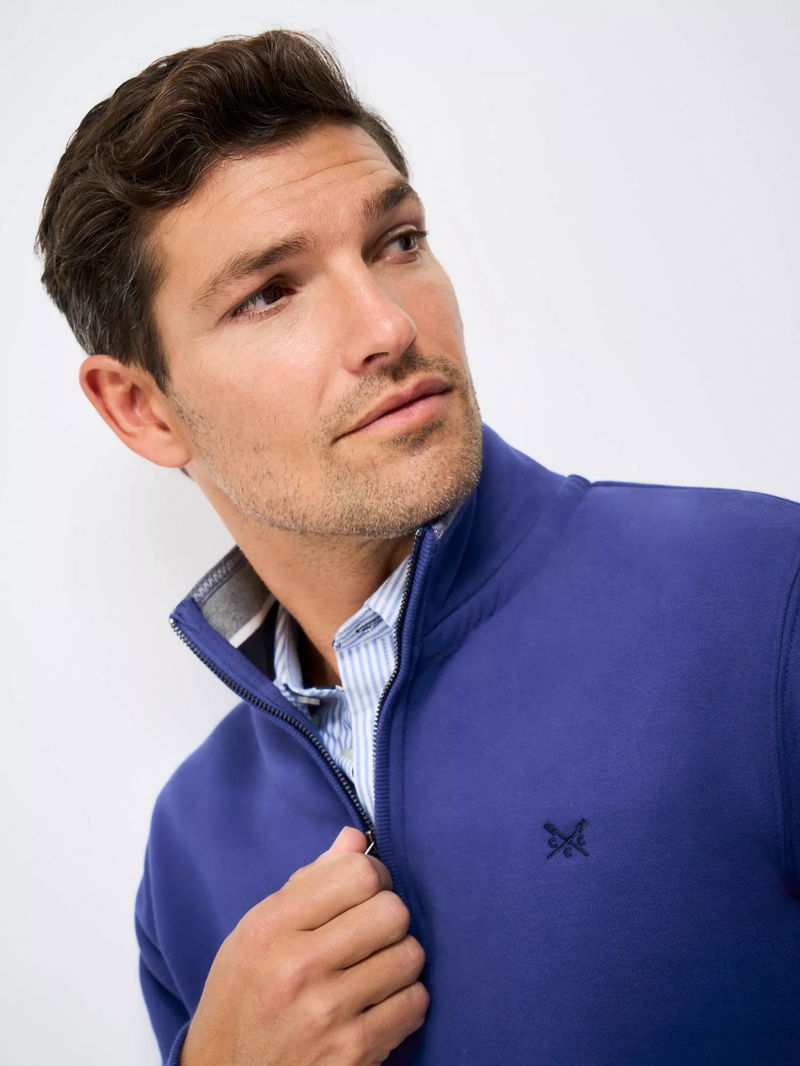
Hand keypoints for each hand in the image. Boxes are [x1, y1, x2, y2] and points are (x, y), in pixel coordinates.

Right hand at [180, 827, 428, 1065]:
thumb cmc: (241, 1000)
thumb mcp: (254, 934)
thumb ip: (307, 883)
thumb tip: (354, 839)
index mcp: (270, 928)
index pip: (357, 874)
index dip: (373, 877)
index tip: (366, 891)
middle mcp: (297, 967)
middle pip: (391, 911)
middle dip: (389, 918)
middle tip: (372, 932)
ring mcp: (327, 1013)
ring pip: (410, 955)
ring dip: (400, 959)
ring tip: (375, 968)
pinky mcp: (353, 1053)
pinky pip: (415, 1004)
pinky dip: (405, 1000)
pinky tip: (379, 1002)